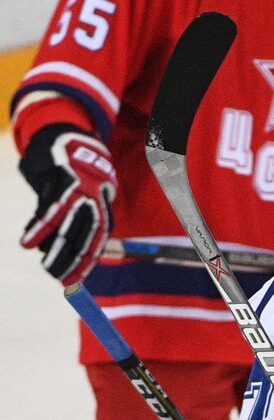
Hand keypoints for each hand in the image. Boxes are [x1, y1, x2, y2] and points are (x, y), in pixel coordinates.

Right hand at [18, 123, 115, 284]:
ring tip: (44, 268)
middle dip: (72, 259)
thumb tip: (49, 251)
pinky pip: (49, 206)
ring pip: (69, 223)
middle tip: (56, 278)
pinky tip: (27, 242)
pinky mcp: (61, 176)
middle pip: (85, 233)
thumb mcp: (77, 198)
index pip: (97, 240)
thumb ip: (68, 222)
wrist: (66, 137)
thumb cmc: (70, 175)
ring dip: (56, 248)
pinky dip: (38, 226)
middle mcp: (94, 197)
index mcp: (101, 205)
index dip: (85, 261)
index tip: (73, 281)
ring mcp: (79, 187)